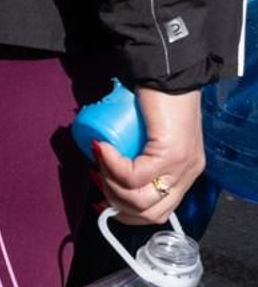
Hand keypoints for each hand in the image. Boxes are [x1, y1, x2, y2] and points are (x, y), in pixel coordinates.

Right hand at [93, 87, 205, 224]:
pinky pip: (133, 176)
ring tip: (101, 158)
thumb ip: (139, 157)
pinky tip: (102, 148)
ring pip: (140, 200)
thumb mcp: (148, 139)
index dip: (126, 212)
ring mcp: (182, 166)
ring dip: (111, 184)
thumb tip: (105, 171)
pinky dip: (111, 166)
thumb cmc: (153, 101)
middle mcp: (188, 174)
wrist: (166, 74)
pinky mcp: (172, 154)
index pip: (157, 212)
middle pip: (148, 213)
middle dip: (115, 200)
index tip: (103, 198)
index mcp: (184, 174)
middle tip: (99, 174)